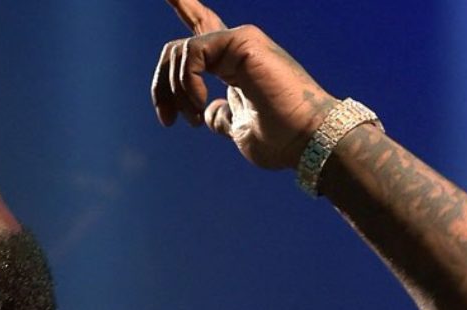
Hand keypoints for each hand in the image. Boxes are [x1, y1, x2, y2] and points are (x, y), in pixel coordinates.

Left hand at [151, 0, 337, 169]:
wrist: (305, 140)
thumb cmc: (280, 140)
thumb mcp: (239, 128)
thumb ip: (221, 116)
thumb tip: (208, 113)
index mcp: (234, 64)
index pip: (204, 30)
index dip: (188, 9)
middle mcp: (236, 47)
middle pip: (179, 48)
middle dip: (161, 86)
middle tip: (167, 120)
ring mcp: (240, 41)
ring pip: (180, 52)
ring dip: (176, 92)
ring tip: (193, 120)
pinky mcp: (242, 42)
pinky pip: (192, 54)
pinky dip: (187, 83)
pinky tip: (201, 104)